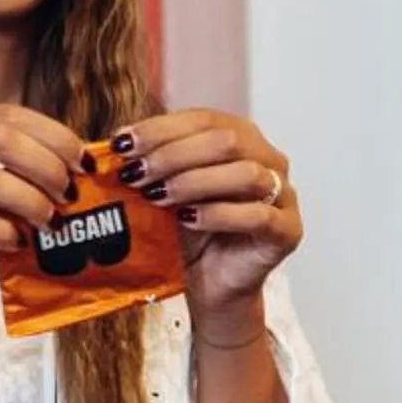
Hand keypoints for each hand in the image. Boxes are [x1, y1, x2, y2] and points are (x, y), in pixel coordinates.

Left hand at [114, 110, 301, 326]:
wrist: (211, 283)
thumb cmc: (191, 232)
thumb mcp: (166, 189)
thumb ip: (152, 163)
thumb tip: (114, 145)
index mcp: (241, 137)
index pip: (204, 119)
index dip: (162, 128)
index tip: (123, 145)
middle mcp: (268, 159)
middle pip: (227, 141)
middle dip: (174, 155)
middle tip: (136, 174)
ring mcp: (284, 195)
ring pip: (245, 174)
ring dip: (194, 182)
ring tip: (156, 197)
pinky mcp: (288, 231)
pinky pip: (258, 215)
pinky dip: (218, 214)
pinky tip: (187, 219)